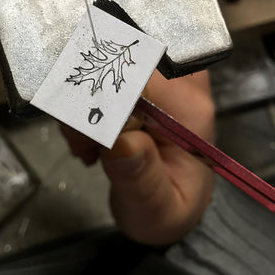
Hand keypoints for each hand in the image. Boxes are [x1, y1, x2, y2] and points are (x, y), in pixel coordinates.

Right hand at [62, 70, 214, 245]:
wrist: (176, 201)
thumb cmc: (170, 207)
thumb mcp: (158, 210)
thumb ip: (142, 178)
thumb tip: (122, 141)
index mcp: (189, 109)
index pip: (138, 77)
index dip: (103, 97)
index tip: (87, 135)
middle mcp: (181, 82)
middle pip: (121, 64)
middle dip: (91, 101)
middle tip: (85, 145)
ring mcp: (166, 77)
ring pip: (109, 67)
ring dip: (88, 105)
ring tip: (91, 147)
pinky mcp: (149, 81)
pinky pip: (109, 75)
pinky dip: (92, 104)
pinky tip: (96, 136)